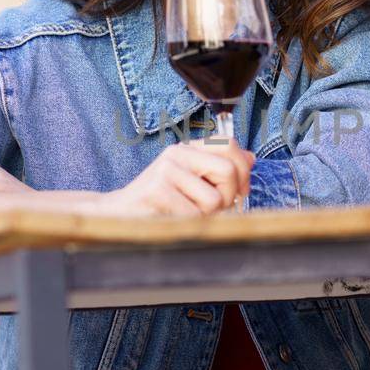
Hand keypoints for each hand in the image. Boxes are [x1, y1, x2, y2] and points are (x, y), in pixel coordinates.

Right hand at [94, 140, 253, 216]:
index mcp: (187, 149)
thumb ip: (219, 171)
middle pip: (229, 171)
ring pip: (214, 199)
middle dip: (228, 197)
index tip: (238, 191)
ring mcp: (166, 170)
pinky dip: (189, 224)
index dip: (243, 170)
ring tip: (184, 212)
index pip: (230, 145)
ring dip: (206, 216)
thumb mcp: (193, 183)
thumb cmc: (159, 202)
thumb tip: (251, 158)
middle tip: (210, 208)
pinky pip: (194, 215)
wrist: (119, 214)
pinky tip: (171, 218)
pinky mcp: (158, 190)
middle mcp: (177, 153)